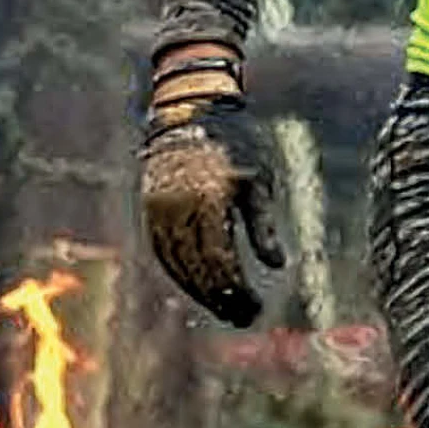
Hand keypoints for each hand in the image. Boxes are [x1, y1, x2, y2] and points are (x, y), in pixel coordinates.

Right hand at [139, 49, 284, 326]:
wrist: (190, 110)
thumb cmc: (235, 143)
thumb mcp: (258, 181)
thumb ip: (264, 226)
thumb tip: (278, 265)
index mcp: (208, 200)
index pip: (220, 259)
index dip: (237, 289)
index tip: (256, 308)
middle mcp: (178, 207)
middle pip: (197, 267)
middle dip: (220, 297)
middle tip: (243, 317)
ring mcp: (159, 208)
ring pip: (176, 262)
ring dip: (199, 290)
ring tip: (224, 308)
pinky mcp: (150, 207)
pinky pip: (162, 249)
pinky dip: (179, 272)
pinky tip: (197, 286)